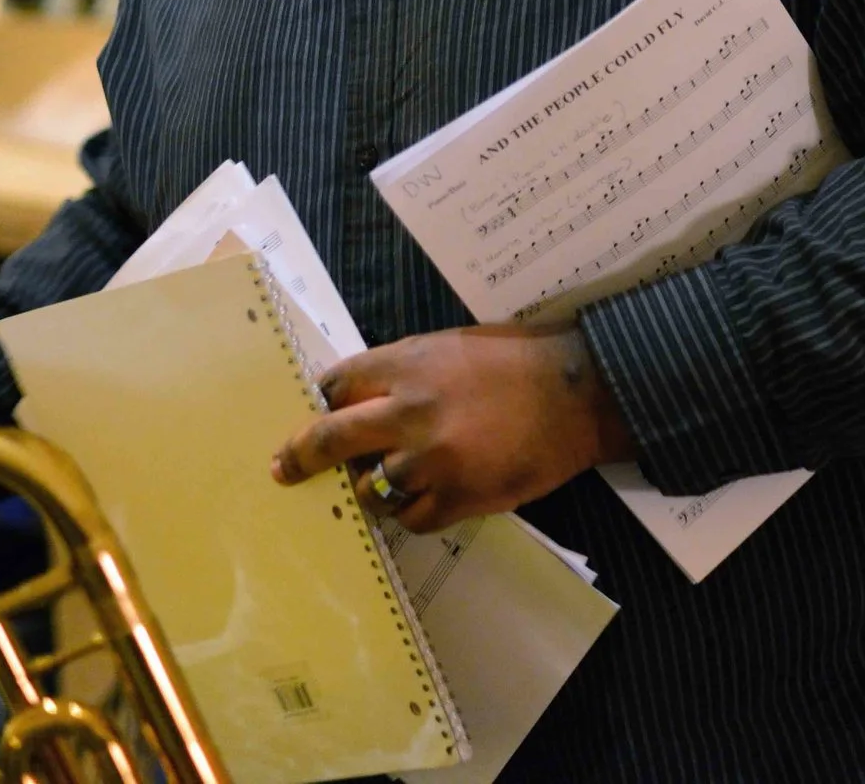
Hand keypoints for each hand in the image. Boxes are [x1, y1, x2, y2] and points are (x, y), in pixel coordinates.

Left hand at [271, 325, 635, 533]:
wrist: (579, 394)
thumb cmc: (520, 360)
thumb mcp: (454, 346)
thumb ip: (406, 369)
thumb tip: (367, 397)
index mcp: (407, 365)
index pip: (337, 385)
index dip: (325, 402)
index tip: (319, 413)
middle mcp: (408, 412)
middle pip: (331, 439)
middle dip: (301, 455)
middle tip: (284, 468)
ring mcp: (430, 460)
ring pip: (371, 489)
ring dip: (375, 488)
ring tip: (393, 482)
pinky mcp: (457, 497)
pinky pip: (412, 519)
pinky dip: (414, 512)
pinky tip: (431, 497)